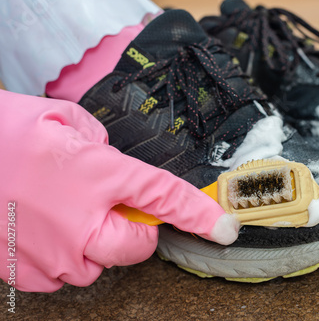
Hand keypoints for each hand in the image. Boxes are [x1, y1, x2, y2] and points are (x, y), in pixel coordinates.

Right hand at [0, 90, 238, 291]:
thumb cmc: (2, 133)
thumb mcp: (63, 120)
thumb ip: (102, 145)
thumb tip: (115, 167)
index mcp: (98, 175)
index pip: (165, 198)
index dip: (200, 214)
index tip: (223, 227)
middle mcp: (80, 222)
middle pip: (139, 245)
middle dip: (136, 226)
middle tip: (112, 204)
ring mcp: (53, 254)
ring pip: (100, 261)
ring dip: (95, 238)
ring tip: (63, 208)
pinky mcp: (27, 273)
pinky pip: (66, 271)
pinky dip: (65, 250)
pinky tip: (43, 223)